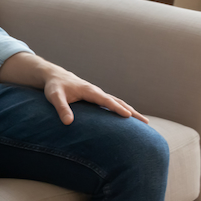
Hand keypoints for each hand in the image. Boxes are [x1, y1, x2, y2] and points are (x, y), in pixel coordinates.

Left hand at [0, 52, 148, 124]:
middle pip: (118, 102)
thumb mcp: (55, 97)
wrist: (55, 76)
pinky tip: (128, 118)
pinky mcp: (96, 97)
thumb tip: (68, 123)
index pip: (106, 101)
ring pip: (118, 102)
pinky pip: (113, 103)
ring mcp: (98, 94)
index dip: (117, 108)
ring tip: (144, 122)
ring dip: (131, 111)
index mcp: (89, 91)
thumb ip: (61, 108)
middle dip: (132, 112)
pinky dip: (122, 109)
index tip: (129, 116)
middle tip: (146, 123)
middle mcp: (97, 92)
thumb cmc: (54, 87)